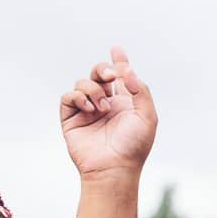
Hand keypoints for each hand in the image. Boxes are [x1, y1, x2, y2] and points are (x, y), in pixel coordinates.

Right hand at [59, 46, 157, 183]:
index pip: (120, 77)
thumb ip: (141, 91)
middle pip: (99, 74)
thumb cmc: (133, 146)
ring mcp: (87, 111)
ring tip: (103, 107)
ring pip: (83, 83)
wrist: (113, 168)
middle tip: (111, 75)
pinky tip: (90, 108)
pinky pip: (69, 96)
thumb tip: (128, 70)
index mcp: (125, 104)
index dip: (118, 62)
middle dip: (103, 69)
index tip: (117, 49)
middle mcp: (106, 105)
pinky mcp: (72, 118)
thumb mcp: (147, 117)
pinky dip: (78, 97)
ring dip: (93, 89)